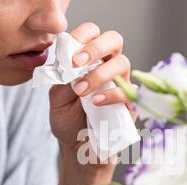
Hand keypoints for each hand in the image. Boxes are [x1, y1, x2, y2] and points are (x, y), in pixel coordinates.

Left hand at [49, 23, 136, 152]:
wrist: (78, 148)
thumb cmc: (68, 121)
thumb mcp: (57, 99)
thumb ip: (62, 80)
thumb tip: (70, 65)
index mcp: (90, 60)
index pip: (92, 33)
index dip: (82, 35)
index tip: (68, 50)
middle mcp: (108, 67)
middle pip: (114, 40)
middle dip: (95, 47)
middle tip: (76, 63)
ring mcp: (121, 84)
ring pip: (122, 63)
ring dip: (99, 73)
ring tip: (81, 90)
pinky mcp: (130, 104)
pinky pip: (127, 92)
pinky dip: (110, 95)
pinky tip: (95, 103)